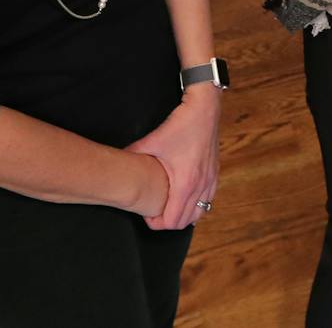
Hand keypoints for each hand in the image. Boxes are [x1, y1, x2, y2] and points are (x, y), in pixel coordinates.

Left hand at [125, 86, 221, 229]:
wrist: (205, 108)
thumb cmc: (181, 124)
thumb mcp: (153, 140)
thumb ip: (133, 154)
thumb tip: (116, 161)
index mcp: (185, 183)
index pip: (173, 220)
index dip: (157, 224)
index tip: (147, 216)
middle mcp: (201, 185)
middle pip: (186, 221)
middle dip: (168, 222)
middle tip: (154, 213)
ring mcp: (210, 179)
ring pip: (200, 212)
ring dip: (185, 215)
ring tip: (169, 207)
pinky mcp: (215, 172)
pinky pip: (208, 199)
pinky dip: (197, 204)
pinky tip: (186, 196)